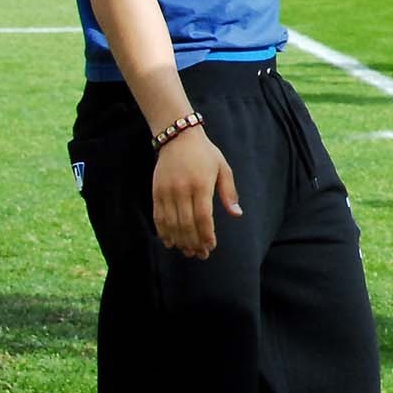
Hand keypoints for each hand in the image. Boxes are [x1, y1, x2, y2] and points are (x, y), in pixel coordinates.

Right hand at [151, 131, 240, 259]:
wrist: (178, 137)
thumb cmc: (205, 154)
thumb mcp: (223, 168)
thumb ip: (229, 192)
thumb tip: (237, 214)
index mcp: (201, 185)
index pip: (203, 217)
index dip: (206, 234)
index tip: (211, 246)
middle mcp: (182, 189)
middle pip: (186, 223)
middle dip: (194, 242)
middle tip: (201, 254)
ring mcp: (167, 191)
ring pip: (171, 223)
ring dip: (179, 240)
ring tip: (187, 251)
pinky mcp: (156, 191)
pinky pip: (158, 216)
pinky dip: (163, 231)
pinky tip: (170, 242)